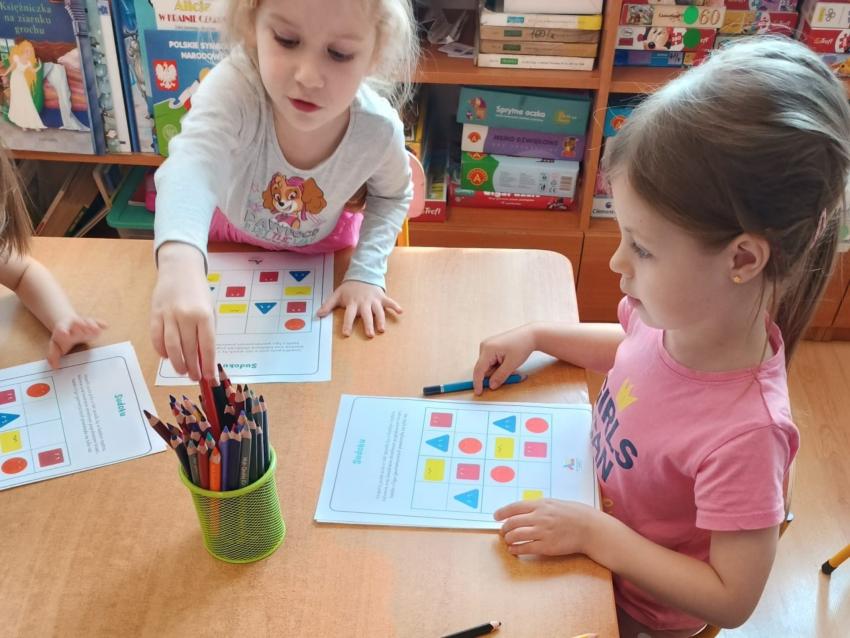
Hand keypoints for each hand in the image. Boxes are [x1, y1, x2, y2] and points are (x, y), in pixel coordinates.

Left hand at [47, 315, 106, 367]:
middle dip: (80, 325)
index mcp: (62, 330)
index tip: (64, 334)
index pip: (61, 330)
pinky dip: (101, 324)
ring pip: (87, 322)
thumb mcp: (55, 347)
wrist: (66, 324)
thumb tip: (56, 367)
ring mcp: (83, 323)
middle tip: (84, 327)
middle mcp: (73, 325)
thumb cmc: (61, 338)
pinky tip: (105, 326)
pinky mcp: (91, 323)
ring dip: (91, 325)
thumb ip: (53, 356)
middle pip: (76, 323)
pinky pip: (97, 322)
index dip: (63, 331)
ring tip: (96, 329)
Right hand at [150, 243, 215, 380]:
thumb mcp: (210, 309)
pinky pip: (156, 338)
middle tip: (195, 377)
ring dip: (177, 363)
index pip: (207, 346)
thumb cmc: (198, 291)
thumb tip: (205, 358)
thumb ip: (207, 331)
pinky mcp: (154, 314)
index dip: (209, 365)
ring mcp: (168, 315)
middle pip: (189, 349)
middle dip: (193, 367)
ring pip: (171, 347)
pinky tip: (167, 357)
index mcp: (204, 315)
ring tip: (182, 371)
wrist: (179, 268)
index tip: (210, 378)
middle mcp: (186, 316)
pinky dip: (161, 351)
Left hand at [316, 280, 401, 337]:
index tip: (346, 334)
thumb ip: (328, 305)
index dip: (347, 324)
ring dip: (381, 319)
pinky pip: (389, 302)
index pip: (349, 315)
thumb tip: (318, 314)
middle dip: (368, 324)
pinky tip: (401, 312)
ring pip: (378, 311)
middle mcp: (363, 302)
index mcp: (352, 303)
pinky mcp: (381, 297)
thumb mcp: (337, 295)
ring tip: (382, 329)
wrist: (362, 274)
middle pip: (366, 315)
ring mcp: (374, 300)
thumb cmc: (349, 288)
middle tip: (370, 334)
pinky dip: (395, 306)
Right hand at [472, 324, 536, 394]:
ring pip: (488, 365)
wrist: (530, 334)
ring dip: (497, 370)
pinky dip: (498, 365)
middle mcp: (484, 346)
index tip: (479, 393)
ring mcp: (487, 345)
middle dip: (494, 374)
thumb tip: (491, 386)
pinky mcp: (491, 346)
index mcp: (487, 349)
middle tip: (509, 374)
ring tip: (511, 365)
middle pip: (483, 368)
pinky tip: (507, 362)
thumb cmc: (522, 346)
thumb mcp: (512, 365)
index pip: (478, 370)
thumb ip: (500, 376)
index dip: (478, 383)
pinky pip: (491, 360)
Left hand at [494, 498, 600, 556]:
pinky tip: (514, 550)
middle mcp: (539, 517)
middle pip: (513, 522)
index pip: (514, 507)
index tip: (496, 516)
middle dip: (504, 528)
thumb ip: (539, 506)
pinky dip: (516, 549)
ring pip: (516, 536)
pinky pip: (526, 548)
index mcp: (540, 505)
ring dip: (508, 539)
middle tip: (502, 531)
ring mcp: (542, 532)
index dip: (502, 512)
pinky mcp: (546, 546)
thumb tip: (524, 510)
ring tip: (507, 541)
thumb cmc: (574, 514)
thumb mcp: (555, 503)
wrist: (589, 528)